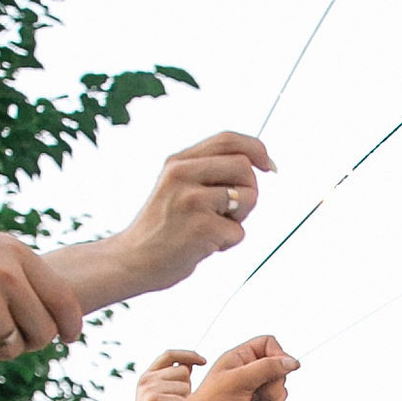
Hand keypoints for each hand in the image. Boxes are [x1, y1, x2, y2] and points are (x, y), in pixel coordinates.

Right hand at [0, 212, 84, 363]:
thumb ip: (21, 273)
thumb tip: (53, 310)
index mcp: (19, 256)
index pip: (64, 300)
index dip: (70, 326)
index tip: (68, 338)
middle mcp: (8, 278)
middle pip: (42, 332)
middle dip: (29, 342)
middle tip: (9, 340)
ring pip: (13, 348)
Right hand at [107, 131, 273, 292]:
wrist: (131, 261)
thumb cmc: (162, 227)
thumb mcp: (175, 187)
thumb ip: (206, 171)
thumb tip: (258, 163)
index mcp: (177, 161)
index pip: (228, 139)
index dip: (256, 148)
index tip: (270, 166)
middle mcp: (182, 174)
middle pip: (244, 167)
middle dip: (249, 190)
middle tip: (230, 212)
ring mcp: (192, 200)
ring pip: (248, 198)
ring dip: (239, 219)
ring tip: (212, 228)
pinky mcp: (202, 227)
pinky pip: (238, 232)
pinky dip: (227, 243)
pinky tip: (203, 246)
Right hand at [131, 347, 199, 400]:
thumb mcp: (161, 395)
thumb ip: (173, 379)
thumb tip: (190, 364)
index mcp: (147, 376)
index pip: (169, 355)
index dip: (188, 355)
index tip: (203, 361)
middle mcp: (146, 380)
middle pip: (183, 371)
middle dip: (187, 386)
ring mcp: (149, 389)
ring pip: (185, 386)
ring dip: (187, 400)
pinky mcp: (154, 400)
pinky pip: (184, 399)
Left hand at [181, 332, 296, 400]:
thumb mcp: (239, 380)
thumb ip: (267, 368)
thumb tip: (292, 362)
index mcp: (241, 358)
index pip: (270, 344)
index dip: (278, 356)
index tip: (276, 371)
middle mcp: (250, 373)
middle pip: (280, 374)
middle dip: (270, 392)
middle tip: (252, 397)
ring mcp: (255, 393)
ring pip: (280, 396)